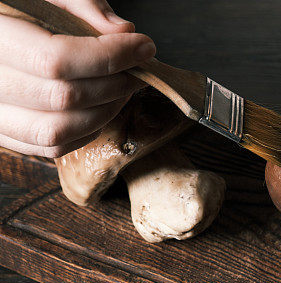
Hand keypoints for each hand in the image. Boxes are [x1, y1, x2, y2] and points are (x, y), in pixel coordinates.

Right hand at [0, 0, 154, 157]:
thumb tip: (123, 32)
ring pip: (58, 131)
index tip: (142, 47)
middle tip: (138, 68)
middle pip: (64, 98)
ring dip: (105, 111)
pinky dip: (87, 130)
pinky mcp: (5, 132)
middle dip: (114, 84)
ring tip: (122, 86)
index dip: (108, 57)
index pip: (56, 60)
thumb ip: (81, 5)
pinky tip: (101, 105)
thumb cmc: (18, 8)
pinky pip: (51, 146)